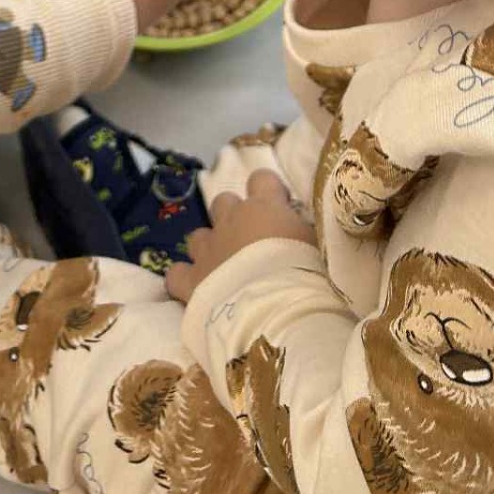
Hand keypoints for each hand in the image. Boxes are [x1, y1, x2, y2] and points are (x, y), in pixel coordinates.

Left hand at [165, 170, 315, 304]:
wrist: (276, 314)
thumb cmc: (308, 279)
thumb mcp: (317, 249)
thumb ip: (303, 233)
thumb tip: (300, 229)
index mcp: (264, 208)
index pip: (262, 179)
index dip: (268, 192)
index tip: (279, 208)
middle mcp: (230, 221)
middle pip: (224, 202)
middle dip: (233, 217)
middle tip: (251, 244)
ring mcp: (207, 249)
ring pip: (199, 235)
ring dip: (210, 247)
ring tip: (224, 270)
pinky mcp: (190, 281)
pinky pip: (176, 274)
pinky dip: (184, 280)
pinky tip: (196, 291)